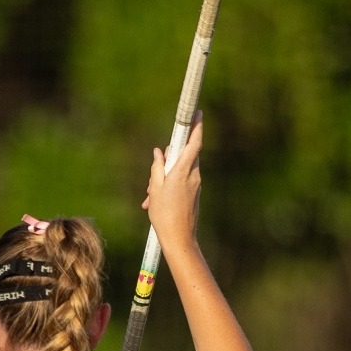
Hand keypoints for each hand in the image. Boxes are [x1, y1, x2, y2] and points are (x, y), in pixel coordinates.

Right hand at [142, 111, 203, 246]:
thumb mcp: (154, 189)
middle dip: (168, 158)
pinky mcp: (194, 192)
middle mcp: (193, 175)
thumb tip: (160, 152)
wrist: (179, 238)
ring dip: (165, 176)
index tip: (199, 113)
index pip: (193, 143)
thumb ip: (157, 168)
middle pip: (183, 155)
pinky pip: (181, 181)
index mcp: (183, 171)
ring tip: (151, 194)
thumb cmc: (164, 214)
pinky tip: (155, 200)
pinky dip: (168, 186)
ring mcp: (195, 184)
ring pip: (180, 169)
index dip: (197, 127)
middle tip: (154, 174)